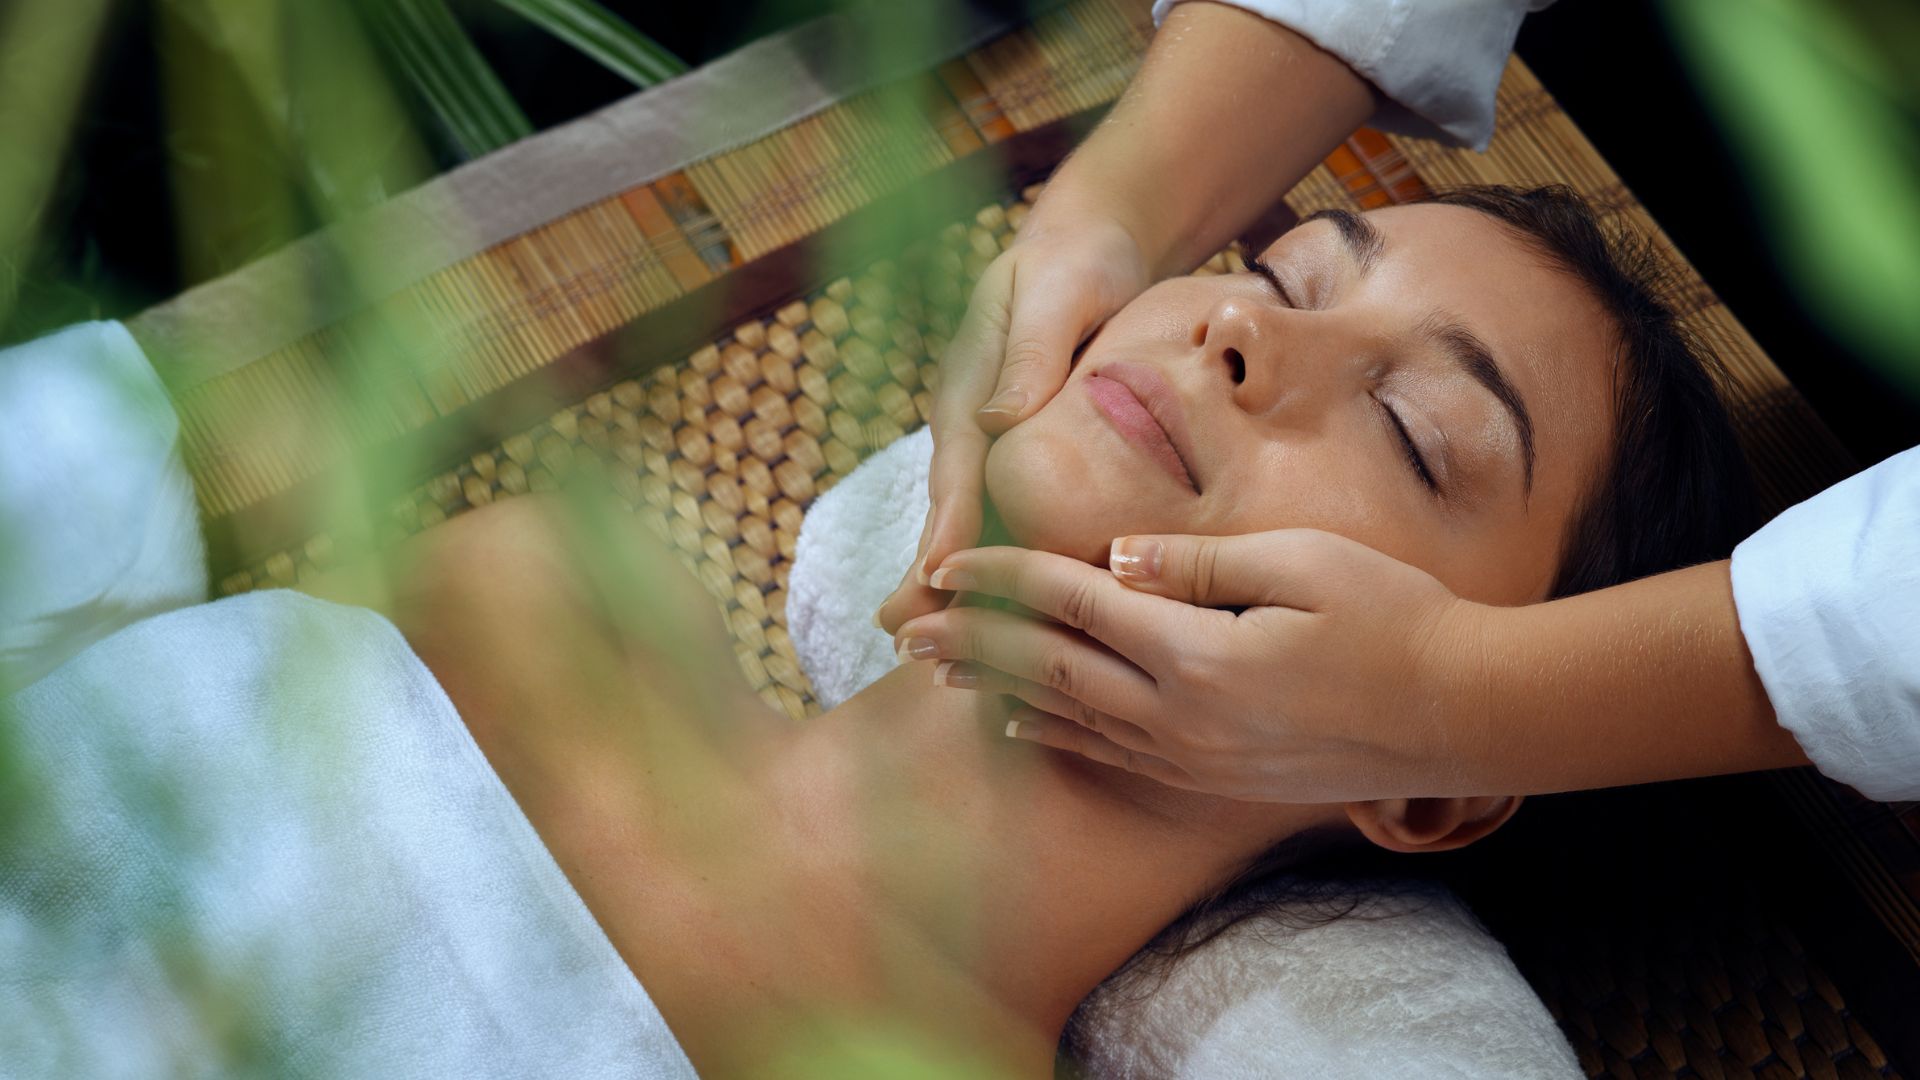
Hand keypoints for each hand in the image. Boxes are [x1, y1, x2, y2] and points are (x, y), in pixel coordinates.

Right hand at [875, 212, 1149, 634]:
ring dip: (958, 582)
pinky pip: (1010, 514)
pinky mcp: (1024, 455)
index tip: (935, 576)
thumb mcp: (1056, 291)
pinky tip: (1010, 613)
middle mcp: (973, 426)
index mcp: (971, 390)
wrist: (1090, 244)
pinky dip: (1004, 561)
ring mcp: (992, 444)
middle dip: (927, 574)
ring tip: (940, 648)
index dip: (948, 525)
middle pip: (951, 510)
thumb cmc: (1074, 263)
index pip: (958, 469)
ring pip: (975, 521)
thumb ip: (1030, 350)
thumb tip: (1000, 417)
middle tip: (903, 635)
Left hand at [891, 530, 1500, 802]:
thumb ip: (1201, 562)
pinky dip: (1054, 737)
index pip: (1070, 605)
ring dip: (996, 692)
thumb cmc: (1398, 620)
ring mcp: (1194, 757)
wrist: (1467, 716)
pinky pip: (1110, 756)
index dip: (1001, 579)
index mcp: (1196, 653)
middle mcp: (1179, 717)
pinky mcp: (1213, 778)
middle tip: (906, 625)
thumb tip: (1115, 556)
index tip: (946, 561)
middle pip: (1046, 672)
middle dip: (972, 643)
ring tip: (940, 672)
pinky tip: (1021, 727)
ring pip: (1067, 721)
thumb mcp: (1305, 564)